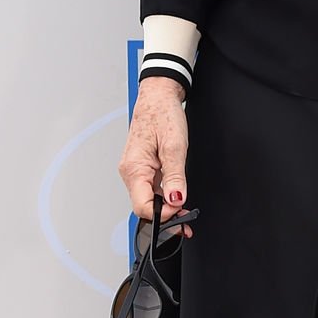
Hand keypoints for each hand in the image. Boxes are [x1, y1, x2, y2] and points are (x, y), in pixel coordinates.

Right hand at [118, 79, 189, 223]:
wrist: (158, 97)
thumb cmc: (162, 115)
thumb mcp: (175, 146)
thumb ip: (175, 176)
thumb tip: (177, 200)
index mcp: (134, 168)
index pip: (143, 206)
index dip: (163, 215)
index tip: (181, 213)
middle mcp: (131, 172)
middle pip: (144, 206)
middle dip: (165, 216)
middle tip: (186, 221)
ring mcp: (136, 171)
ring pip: (148, 199)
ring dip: (166, 208)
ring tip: (186, 213)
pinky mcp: (143, 168)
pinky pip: (151, 189)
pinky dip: (164, 197)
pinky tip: (177, 199)